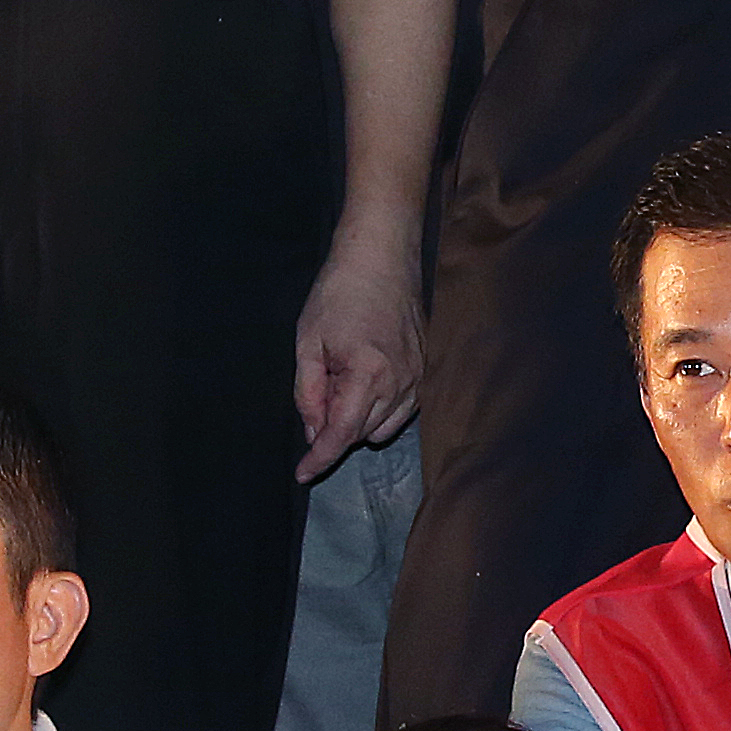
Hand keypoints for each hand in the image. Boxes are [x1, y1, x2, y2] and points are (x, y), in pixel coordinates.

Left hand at [294, 223, 423, 478]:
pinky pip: (403, 408)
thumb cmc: (338, 292)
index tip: (303, 474)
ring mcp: (420, 376)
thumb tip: (313, 431)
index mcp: (369, 374)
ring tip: (340, 380)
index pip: (342, 433)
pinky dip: (379, 407)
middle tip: (318, 390)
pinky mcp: (427, 368)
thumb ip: (307, 393)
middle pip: (364, 434)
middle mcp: (402, 382)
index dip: (320, 458)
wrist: (382, 255)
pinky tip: (362, 379)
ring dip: (358, 420)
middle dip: (335, 426)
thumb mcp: (307, 342)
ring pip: (385, 427)